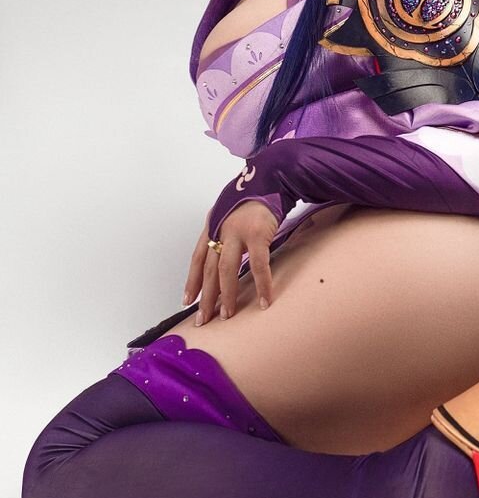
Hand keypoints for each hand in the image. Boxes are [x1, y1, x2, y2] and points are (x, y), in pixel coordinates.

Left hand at [184, 202, 278, 324]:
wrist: (272, 179)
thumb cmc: (254, 199)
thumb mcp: (231, 214)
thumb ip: (225, 233)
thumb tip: (224, 259)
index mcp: (213, 225)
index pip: (198, 258)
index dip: (192, 280)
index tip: (187, 300)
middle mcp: (221, 229)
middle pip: (210, 268)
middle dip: (206, 296)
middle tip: (204, 318)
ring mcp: (238, 232)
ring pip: (227, 270)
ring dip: (227, 295)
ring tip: (227, 314)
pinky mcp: (258, 234)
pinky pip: (259, 266)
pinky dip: (262, 285)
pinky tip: (264, 299)